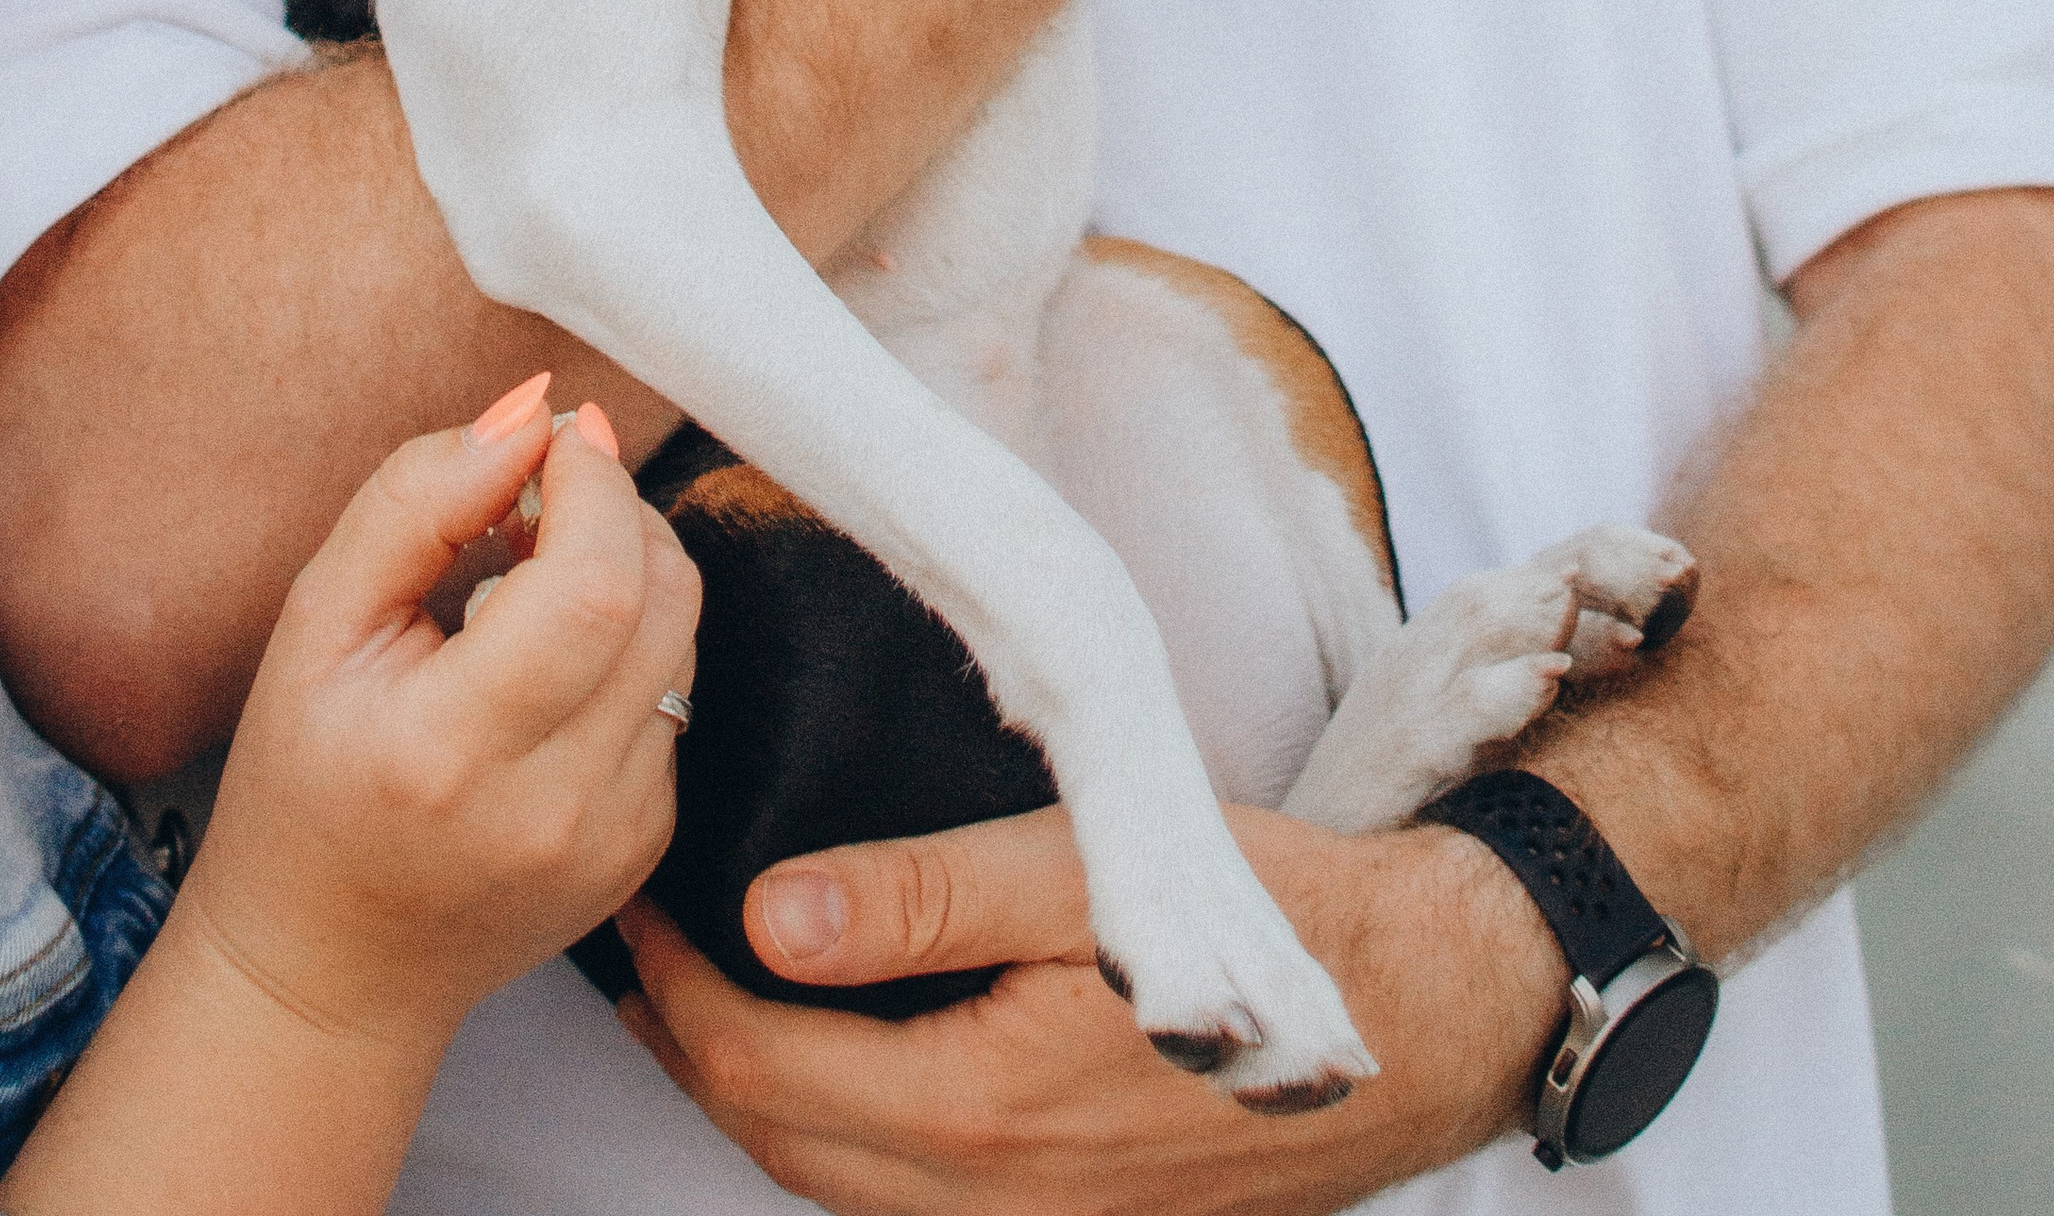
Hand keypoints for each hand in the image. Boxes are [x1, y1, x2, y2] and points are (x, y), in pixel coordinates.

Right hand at [180, 385, 699, 1063]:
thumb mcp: (316, 625)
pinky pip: (675, 694)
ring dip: (629, 569)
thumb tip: (527, 414)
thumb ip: (415, 501)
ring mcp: (613, 836)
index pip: (590, 584)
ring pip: (683, 637)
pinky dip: (629, 646)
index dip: (592, 480)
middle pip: (661, 597)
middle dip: (615, 508)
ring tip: (535, 577)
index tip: (552, 436)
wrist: (330, 970)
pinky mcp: (645, 844)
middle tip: (538, 500)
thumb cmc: (303, 786)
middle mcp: (552, 805)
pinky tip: (548, 662)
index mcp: (448, 752)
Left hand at [617, 804, 1560, 1215]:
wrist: (1419, 1014)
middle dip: (689, 1045)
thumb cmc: (1268, 922)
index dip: (674, 987)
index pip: (760, 1068)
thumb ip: (924, 897)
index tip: (634, 899)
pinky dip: (838, 1126)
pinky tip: (831, 1049)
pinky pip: (905, 1195)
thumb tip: (769, 914)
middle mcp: (991, 1200)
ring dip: (756, 1093)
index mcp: (980, 1112)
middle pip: (778, 1140)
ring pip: (834, 1182)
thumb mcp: (1092, 870)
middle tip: (639, 942)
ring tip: (704, 987)